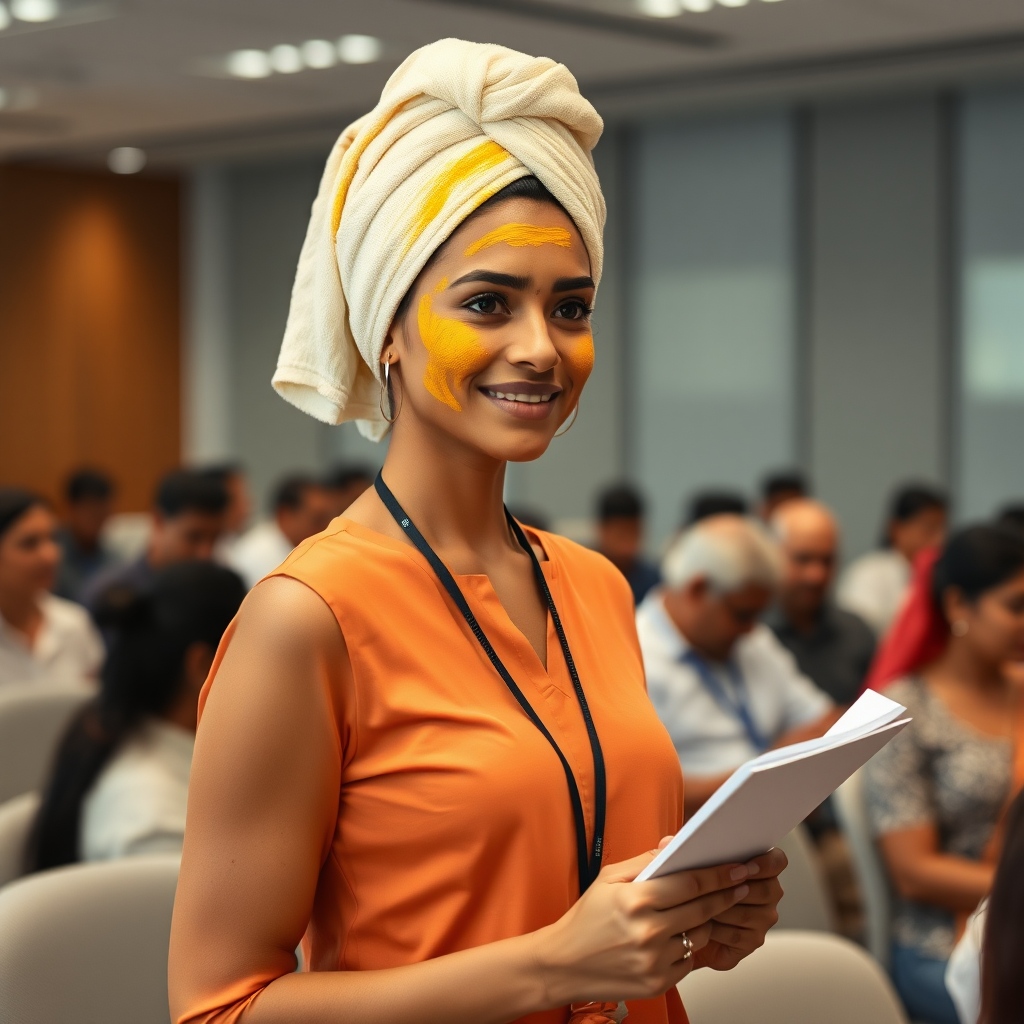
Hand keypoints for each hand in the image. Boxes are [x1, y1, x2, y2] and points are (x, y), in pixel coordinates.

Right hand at [533, 839, 760, 1006]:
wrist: (563, 964)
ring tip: (699, 912)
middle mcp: (648, 931)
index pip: (691, 883)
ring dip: (705, 922)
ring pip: (700, 935)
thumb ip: (644, 861)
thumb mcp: (608, 879)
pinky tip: (675, 937)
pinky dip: (687, 947)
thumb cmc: (586, 918)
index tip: (738, 868)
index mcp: (635, 900)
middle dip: (727, 894)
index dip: (719, 875)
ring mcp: (654, 961)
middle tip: (742, 884)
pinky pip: (688, 959)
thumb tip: (674, 844)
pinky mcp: (658, 983)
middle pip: (703, 909)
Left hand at [691, 846, 786, 972]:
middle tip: (716, 887)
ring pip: (750, 913)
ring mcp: (763, 918)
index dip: (766, 863)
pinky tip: (703, 924)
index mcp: (759, 867)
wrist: (685, 924)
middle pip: (768, 889)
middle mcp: (768, 893)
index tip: (746, 865)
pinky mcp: (752, 940)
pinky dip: (719, 929)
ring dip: (724, 909)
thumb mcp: (684, 864)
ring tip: (700, 905)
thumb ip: (680, 849)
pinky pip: (739, 935)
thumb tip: (668, 842)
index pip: (777, 860)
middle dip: (740, 888)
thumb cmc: (690, 887)